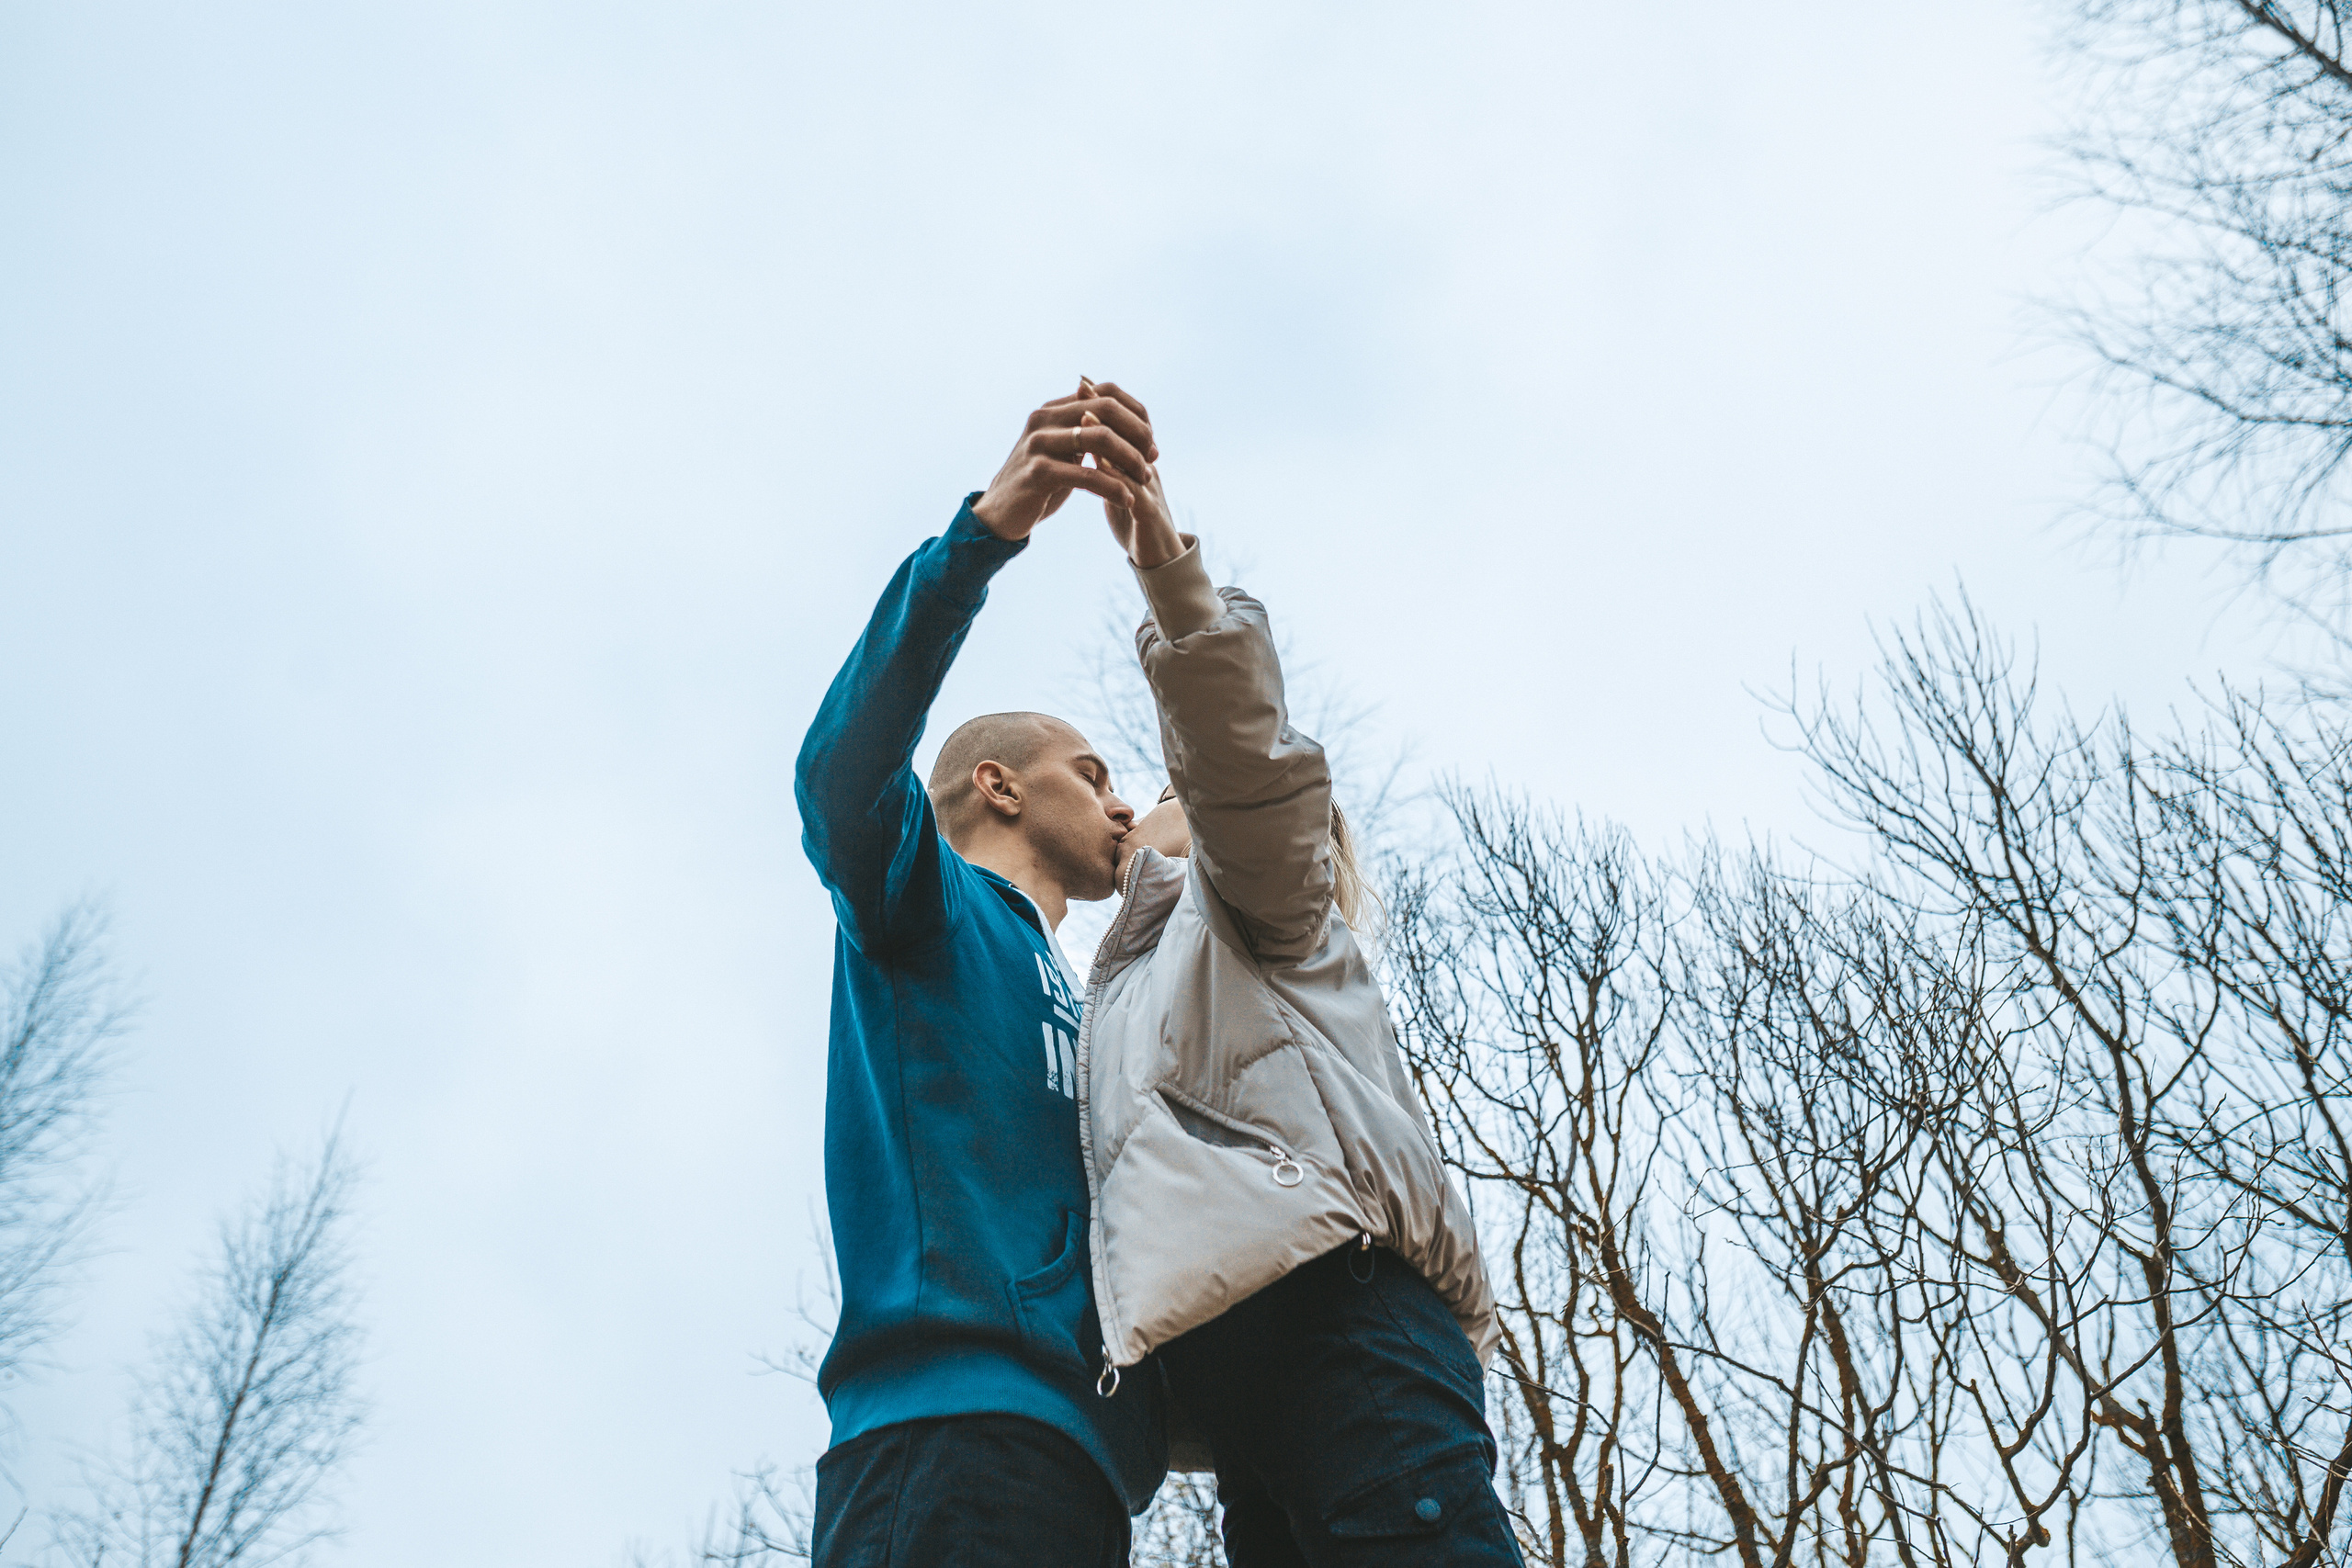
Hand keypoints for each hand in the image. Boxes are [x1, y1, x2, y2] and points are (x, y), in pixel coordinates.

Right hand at [971, 381, 1159, 541]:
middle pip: (1106, 409)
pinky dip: (1114, 487)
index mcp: (1053, 410)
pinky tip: (1127, 500)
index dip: (1136, 415)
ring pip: (1100, 438)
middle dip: (1138, 433)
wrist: (1000, 514)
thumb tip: (1112, 407)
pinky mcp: (1038, 473)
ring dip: (1130, 459)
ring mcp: (1039, 444)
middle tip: (1152, 459)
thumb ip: (1084, 429)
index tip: (1151, 442)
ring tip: (1144, 479)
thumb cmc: (1038, 483)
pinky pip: (1088, 475)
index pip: (1106, 393)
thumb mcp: (1062, 451)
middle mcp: (1044, 419)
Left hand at [1083, 381, 1184, 568]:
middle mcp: (1146, 469)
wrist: (1158, 557)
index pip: (1125, 425)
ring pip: (1131, 456)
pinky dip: (1114, 476)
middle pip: (1130, 431)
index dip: (1106, 404)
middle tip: (1082, 389)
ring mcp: (1150, 490)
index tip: (1081, 384)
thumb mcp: (1116, 485)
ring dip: (1107, 435)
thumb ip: (1104, 463)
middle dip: (1105, 410)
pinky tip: (1096, 466)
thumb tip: (1087, 438)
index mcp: (1137, 461)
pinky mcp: (1148, 514)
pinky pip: (1133, 491)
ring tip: (1084, 419)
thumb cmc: (1134, 520)